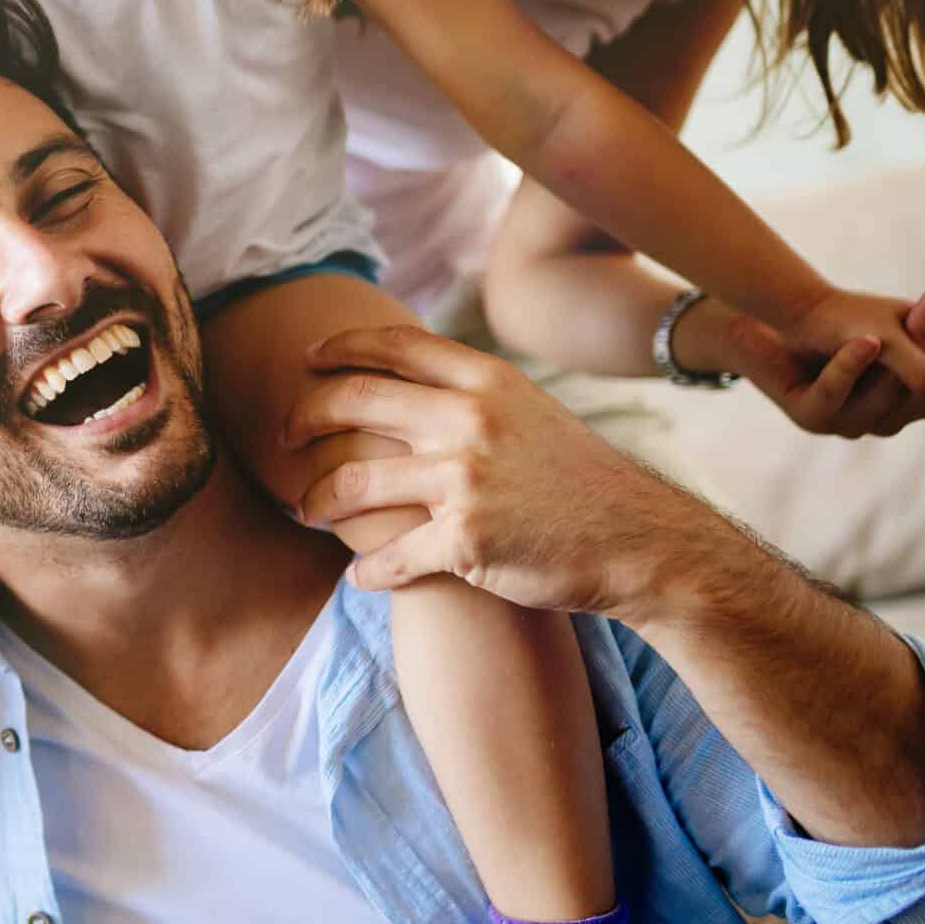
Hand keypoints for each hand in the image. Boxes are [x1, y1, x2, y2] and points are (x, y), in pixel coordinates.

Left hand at [288, 326, 729, 617]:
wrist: (640, 544)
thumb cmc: (580, 482)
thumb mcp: (530, 413)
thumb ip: (470, 395)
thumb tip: (405, 377)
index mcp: (486, 382)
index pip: (393, 347)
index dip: (339, 350)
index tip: (307, 362)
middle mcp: (470, 421)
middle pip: (353, 404)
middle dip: (302, 420)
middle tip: (283, 438)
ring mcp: (465, 481)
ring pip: (351, 484)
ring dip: (316, 502)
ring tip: (306, 511)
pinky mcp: (465, 541)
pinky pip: (388, 557)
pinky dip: (367, 570)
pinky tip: (360, 576)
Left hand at [684, 279, 924, 436]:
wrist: (772, 324)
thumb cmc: (843, 326)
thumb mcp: (907, 328)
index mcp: (911, 404)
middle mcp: (883, 420)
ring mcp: (845, 421)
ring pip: (886, 393)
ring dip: (910, 348)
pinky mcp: (809, 414)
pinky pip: (833, 393)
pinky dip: (850, 365)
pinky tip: (866, 340)